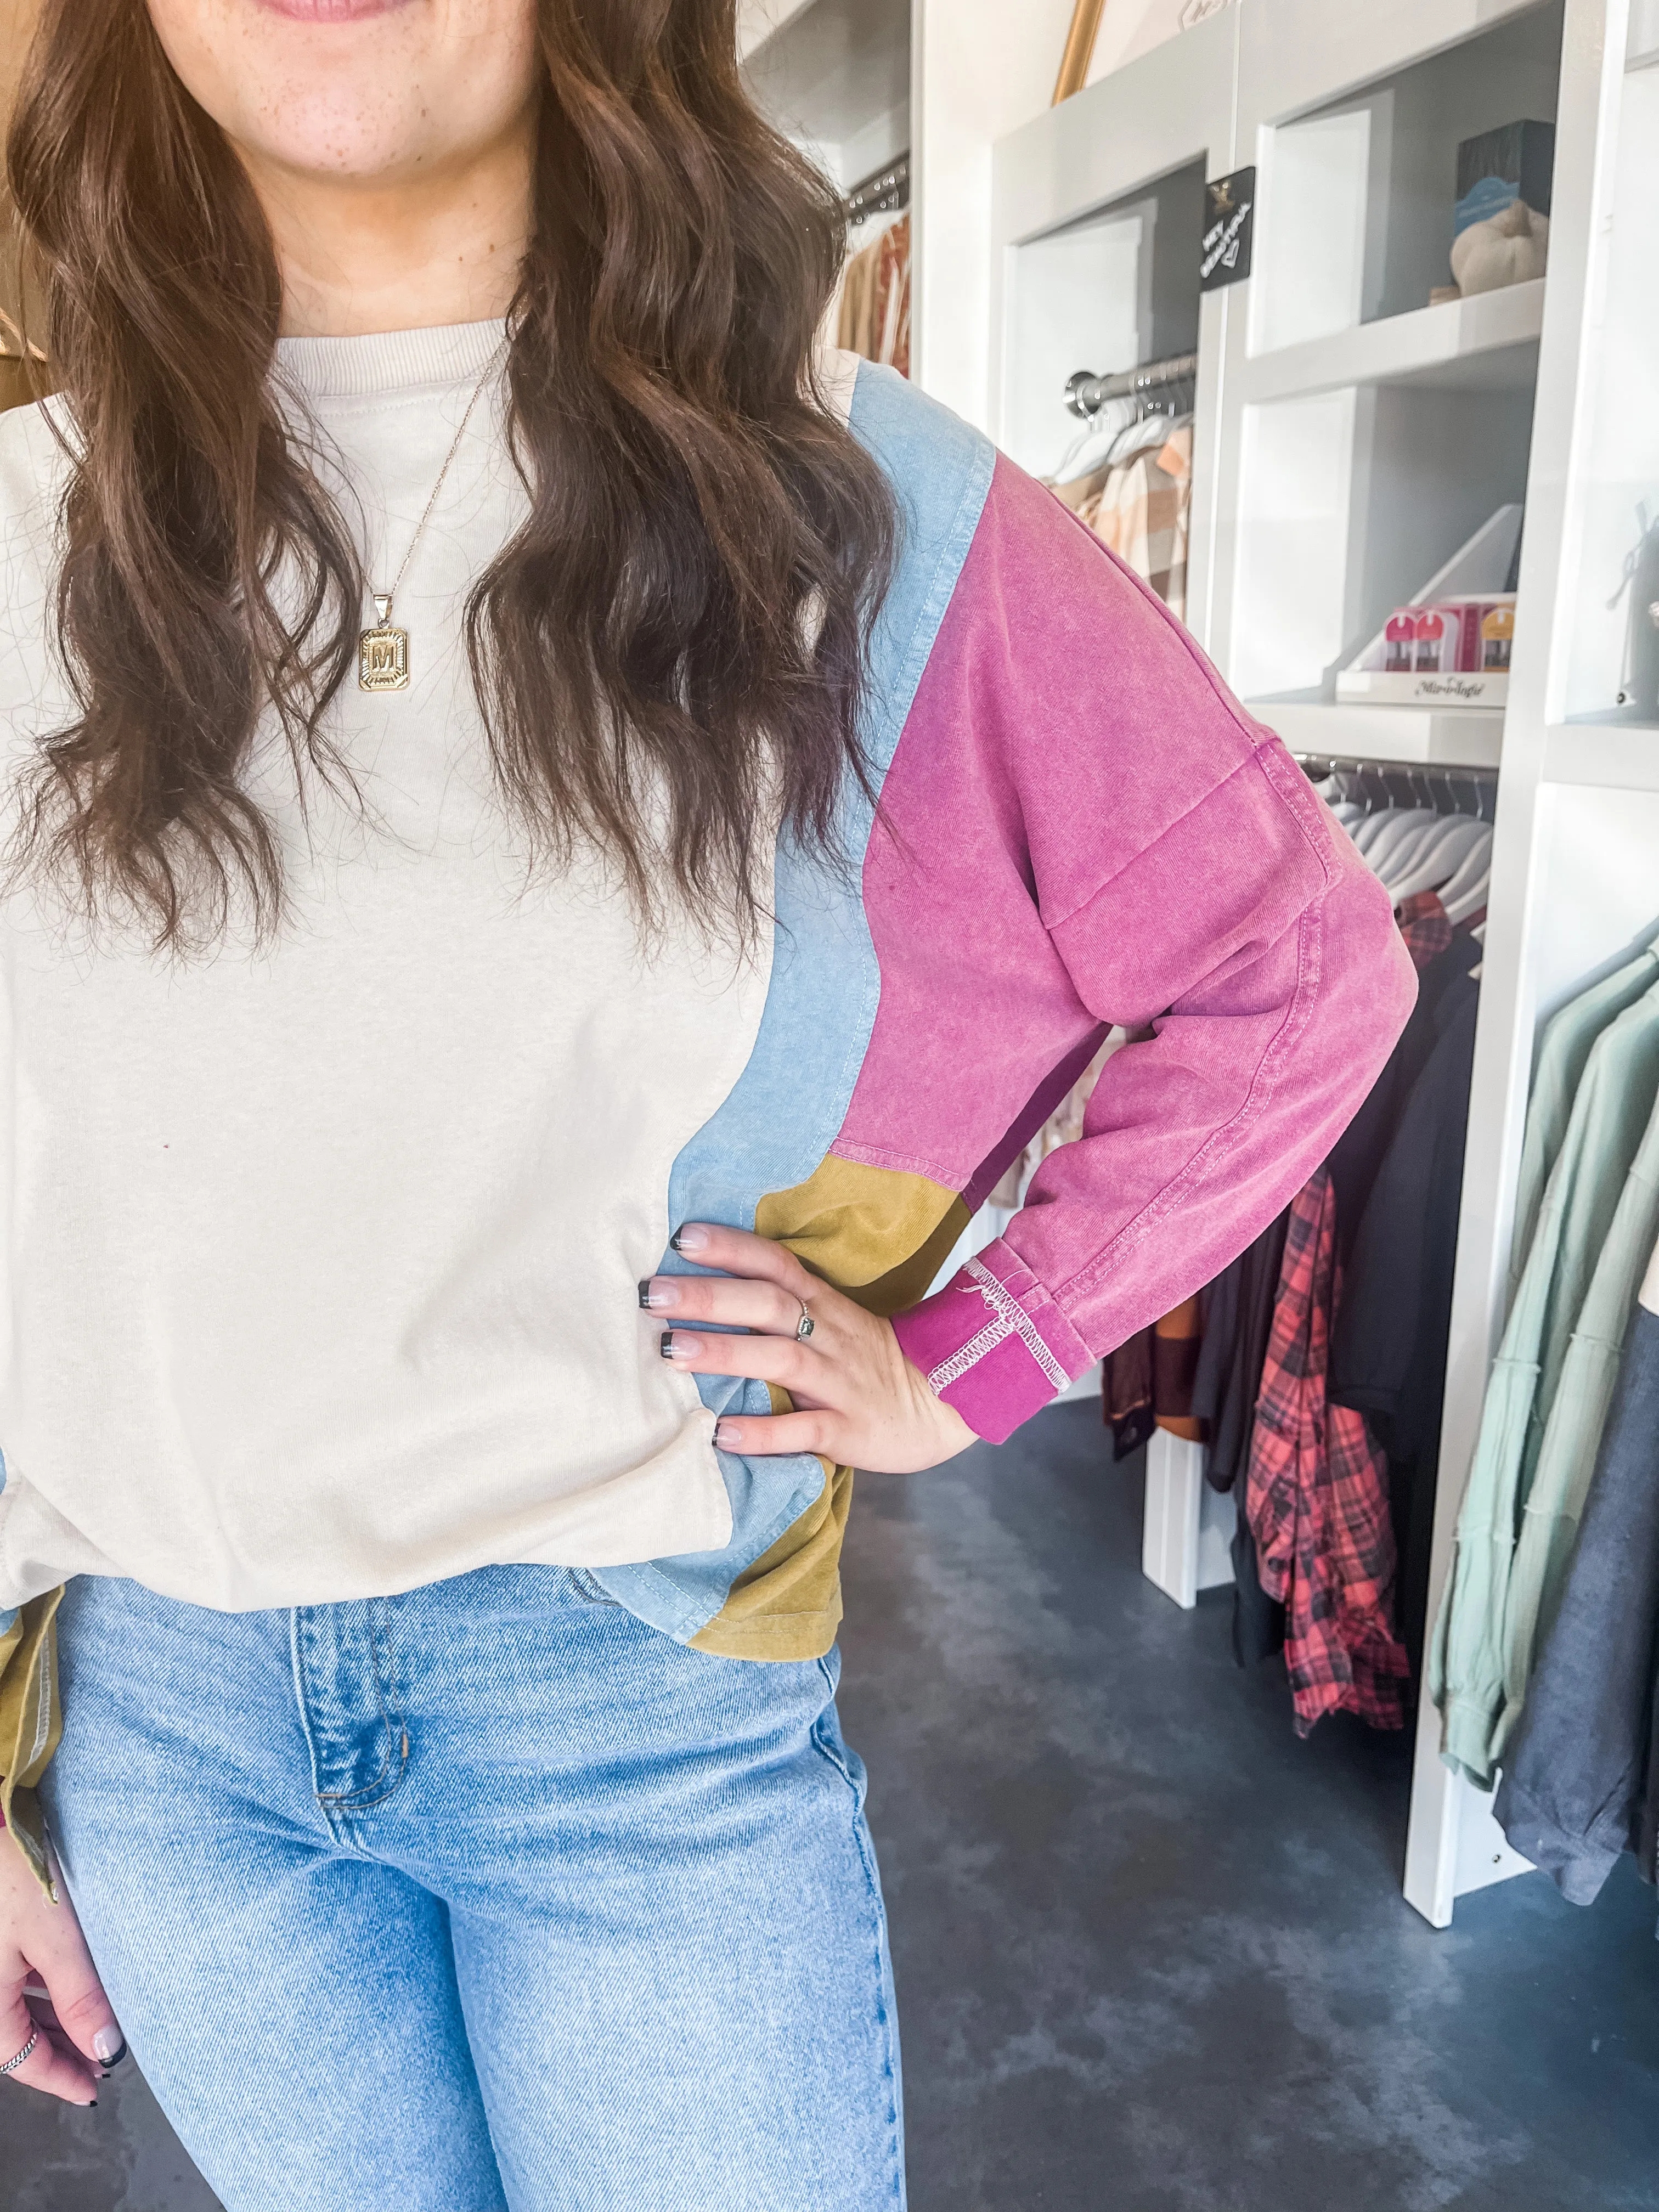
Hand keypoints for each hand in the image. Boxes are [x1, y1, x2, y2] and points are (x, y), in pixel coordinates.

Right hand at [0, 1830, 123, 2103]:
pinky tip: (71, 1987)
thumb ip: (80, 1998)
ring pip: (17, 2006)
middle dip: (58, 2051)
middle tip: (99, 2063)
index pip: (19, 2058)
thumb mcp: (56, 1939)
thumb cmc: (20, 1875)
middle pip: (16, 2035)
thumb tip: (104, 2051)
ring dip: (53, 2020)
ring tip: (94, 2029)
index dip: (58, 2077)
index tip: (92, 2091)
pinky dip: (43, 1990)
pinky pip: (16, 1978)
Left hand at [642, 1222, 976, 1473]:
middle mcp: (829, 1337)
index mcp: (824, 1306)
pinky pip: (805, 1430)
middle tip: (653, 1293)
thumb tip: (705, 1287)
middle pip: (768, 1304)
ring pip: (781, 1359)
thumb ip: (783, 1305)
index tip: (683, 1236)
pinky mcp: (850, 1429)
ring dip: (726, 1352)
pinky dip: (764, 1433)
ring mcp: (840, 1382)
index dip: (732, 1248)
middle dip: (710, 1296)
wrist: (943, 1405)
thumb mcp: (833, 1322)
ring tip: (673, 1351)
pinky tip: (722, 1434)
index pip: (776, 1265)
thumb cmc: (869, 1362)